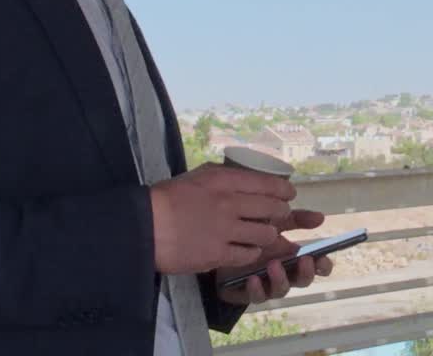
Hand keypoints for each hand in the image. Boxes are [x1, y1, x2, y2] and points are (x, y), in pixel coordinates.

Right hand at [150, 163, 294, 273]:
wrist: (144, 227)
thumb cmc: (167, 198)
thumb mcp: (197, 176)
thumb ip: (223, 176)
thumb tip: (245, 176)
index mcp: (223, 180)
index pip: (267, 183)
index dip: (283, 191)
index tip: (288, 195)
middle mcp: (228, 203)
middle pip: (272, 209)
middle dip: (281, 214)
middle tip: (280, 216)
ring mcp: (224, 230)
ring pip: (265, 234)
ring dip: (268, 235)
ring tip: (263, 235)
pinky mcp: (217, 254)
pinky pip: (248, 255)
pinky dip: (252, 253)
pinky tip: (247, 250)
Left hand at [216, 209, 334, 304]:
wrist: (218, 240)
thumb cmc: (252, 232)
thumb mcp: (275, 222)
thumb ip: (297, 219)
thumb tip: (321, 217)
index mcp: (294, 258)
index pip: (316, 266)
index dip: (323, 265)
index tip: (323, 258)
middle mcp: (283, 274)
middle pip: (302, 281)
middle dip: (306, 272)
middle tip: (304, 260)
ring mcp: (266, 285)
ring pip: (280, 290)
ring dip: (281, 279)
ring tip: (274, 265)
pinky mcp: (245, 293)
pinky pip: (254, 297)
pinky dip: (255, 289)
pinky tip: (252, 279)